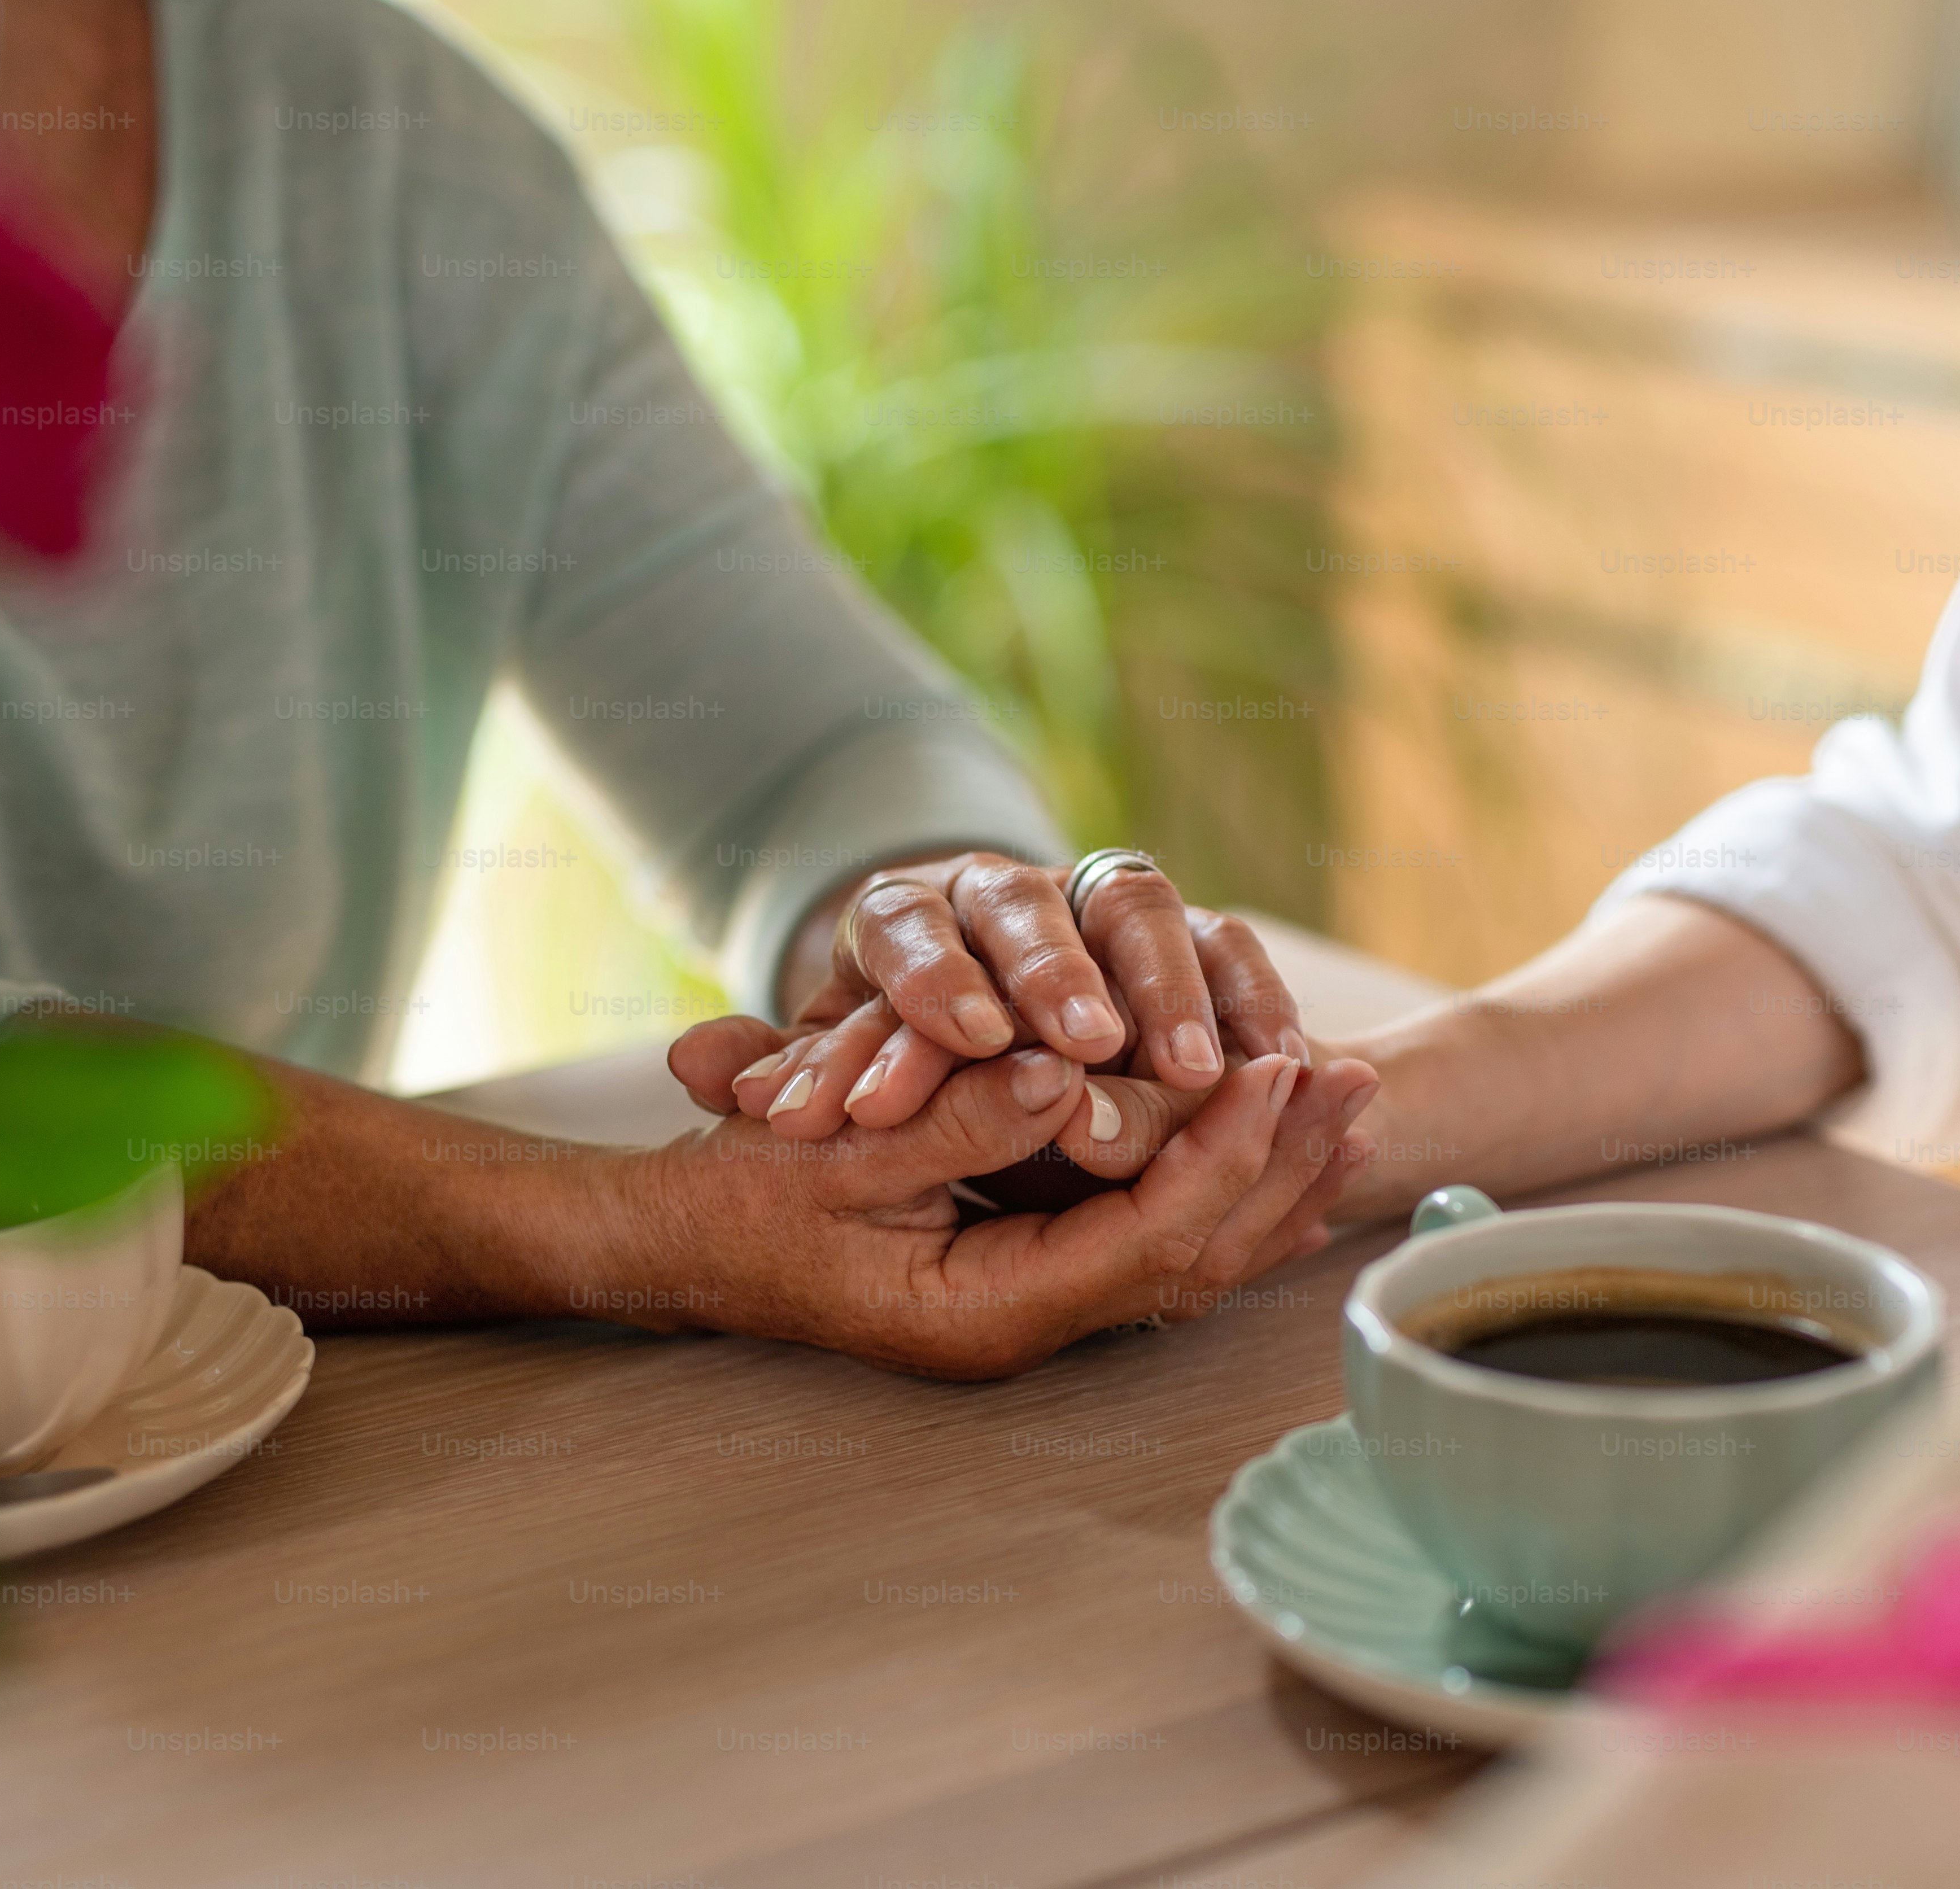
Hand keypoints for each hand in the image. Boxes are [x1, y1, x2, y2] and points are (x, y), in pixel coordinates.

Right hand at [607, 1047, 1378, 1377]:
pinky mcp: (1026, 1277)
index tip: (1283, 1067)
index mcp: (987, 1308)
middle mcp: (1026, 1325)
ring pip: (1186, 1255)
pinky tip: (1273, 1157)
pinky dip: (1216, 1193)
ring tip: (1345, 1111)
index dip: (1224, 1151)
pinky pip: (1149, 1243)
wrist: (677, 1248)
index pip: (1147, 1235)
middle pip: (1193, 1254)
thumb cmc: (739, 1203)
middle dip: (1280, 1165)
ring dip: (1268, 1179)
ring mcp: (1030, 1309)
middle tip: (1358, 1080)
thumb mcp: (842, 1152)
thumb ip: (964, 1119)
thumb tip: (1074, 1075)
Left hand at [696, 854, 1307, 1134]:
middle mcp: (1004, 889)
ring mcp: (1099, 899)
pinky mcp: (1187, 929)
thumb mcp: (837, 1067)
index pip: (905, 924)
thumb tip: (686, 1064)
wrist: (992, 1020)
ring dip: (1168, 987)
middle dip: (1058, 971)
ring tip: (1191, 1068)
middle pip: (1029, 903)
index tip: (968, 1035)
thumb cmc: (906, 1060)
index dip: (937, 980)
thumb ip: (782, 1070)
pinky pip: (1232, 946)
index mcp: (905, 911)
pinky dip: (1254, 1000)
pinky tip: (1273, 1062)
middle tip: (1085, 1041)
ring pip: (1137, 908)